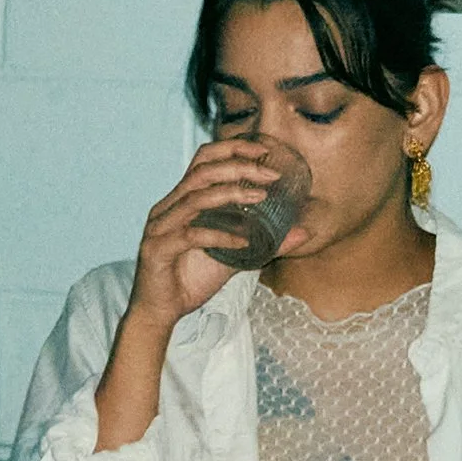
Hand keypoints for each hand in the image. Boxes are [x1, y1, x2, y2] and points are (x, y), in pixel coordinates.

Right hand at [128, 137, 304, 331]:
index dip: (233, 148)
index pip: (204, 159)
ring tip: (261, 196)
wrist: (161, 312)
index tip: (265, 149)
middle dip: (239, 166)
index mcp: (182, 199)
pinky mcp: (157, 249)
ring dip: (231, 194)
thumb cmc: (193, 278)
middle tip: (271, 174)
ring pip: (196, 198)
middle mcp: (168, 206)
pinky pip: (191, 236)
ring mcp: (160, 226)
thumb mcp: (236, 257)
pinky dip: (220, 236)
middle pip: (202, 171)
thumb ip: (265, 242)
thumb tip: (304, 232)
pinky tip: (244, 242)